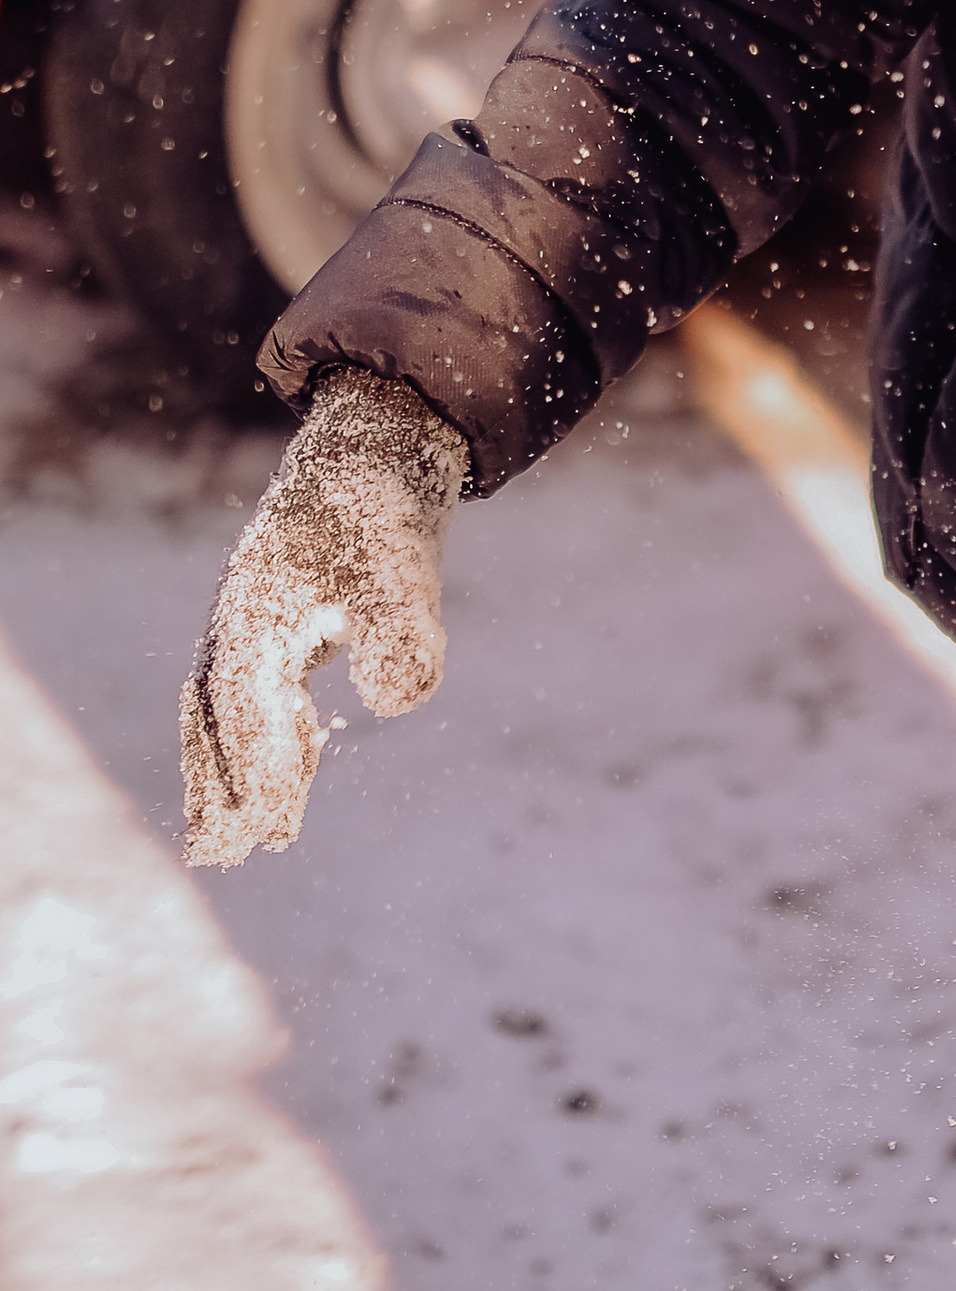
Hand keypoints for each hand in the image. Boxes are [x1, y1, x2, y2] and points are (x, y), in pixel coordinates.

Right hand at [183, 371, 469, 868]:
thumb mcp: (403, 564)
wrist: (384, 436)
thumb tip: (395, 703)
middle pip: (216, 716)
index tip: (258, 830)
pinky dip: (269, 736)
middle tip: (224, 854)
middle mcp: (243, 616)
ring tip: (249, 839)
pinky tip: (299, 773)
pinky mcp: (285, 616)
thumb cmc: (386, 502)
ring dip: (236, 769)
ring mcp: (258, 616)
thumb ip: (400, 631)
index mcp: (258, 607)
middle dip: (218, 784)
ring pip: (231, 708)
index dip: (250, 768)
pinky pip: (262, 691)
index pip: (244, 706)